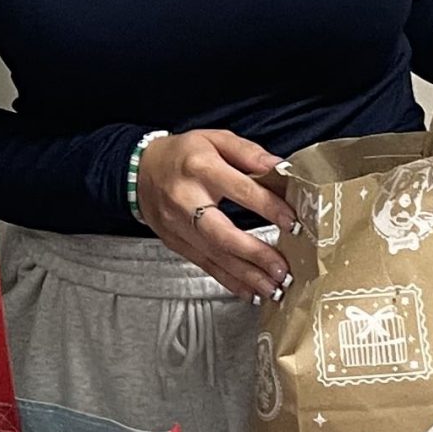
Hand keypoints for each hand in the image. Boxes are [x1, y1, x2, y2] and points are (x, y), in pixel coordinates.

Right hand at [138, 129, 295, 301]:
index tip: (292, 222)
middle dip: (254, 254)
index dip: (268, 206)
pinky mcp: (177, 243)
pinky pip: (206, 266)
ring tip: (274, 288)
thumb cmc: (183, 154)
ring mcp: (179, 226)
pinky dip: (230, 281)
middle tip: (282, 268)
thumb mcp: (215, 139)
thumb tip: (281, 168)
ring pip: (215, 256)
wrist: (140, 171)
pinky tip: (250, 292)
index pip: (240, 189)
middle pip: (222, 232)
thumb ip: (248, 153)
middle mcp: (187, 199)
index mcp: (201, 168)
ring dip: (246, 275)